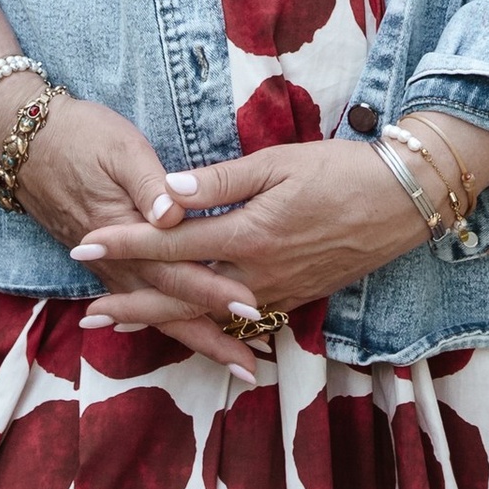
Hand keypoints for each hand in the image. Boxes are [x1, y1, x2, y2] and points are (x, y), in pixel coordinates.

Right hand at [0, 75, 272, 381]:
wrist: (26, 143)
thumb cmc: (81, 136)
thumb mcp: (119, 147)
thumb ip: (148, 182)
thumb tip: (172, 214)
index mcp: (128, 232)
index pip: (176, 271)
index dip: (213, 290)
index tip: (251, 307)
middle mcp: (117, 261)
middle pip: (168, 307)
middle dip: (211, 335)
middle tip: (250, 364)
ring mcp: (109, 267)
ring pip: (154, 312)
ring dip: (192, 336)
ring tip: (230, 358)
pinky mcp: (105, 263)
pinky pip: (138, 302)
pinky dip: (163, 322)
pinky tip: (183, 332)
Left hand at [70, 138, 431, 336]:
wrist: (404, 202)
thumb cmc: (342, 171)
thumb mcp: (282, 162)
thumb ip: (223, 179)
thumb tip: (169, 188)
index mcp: (250, 233)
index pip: (173, 241)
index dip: (126, 242)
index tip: (85, 245)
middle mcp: (257, 273)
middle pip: (181, 294)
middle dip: (131, 302)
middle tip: (87, 313)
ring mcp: (276, 292)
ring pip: (206, 315)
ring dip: (161, 319)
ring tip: (120, 326)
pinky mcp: (294, 298)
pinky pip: (238, 320)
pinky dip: (204, 325)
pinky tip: (186, 325)